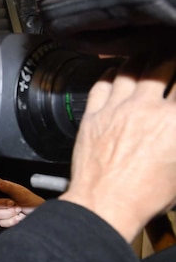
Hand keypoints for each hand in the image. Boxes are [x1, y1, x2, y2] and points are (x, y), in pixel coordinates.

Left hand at [61, 55, 175, 242]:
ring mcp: (116, 109)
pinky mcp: (93, 115)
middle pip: (162, 66)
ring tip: (149, 57)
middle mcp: (146, 109)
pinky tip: (116, 71)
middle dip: (171, 57)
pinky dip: (111, 73)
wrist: (105, 205)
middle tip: (172, 57)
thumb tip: (172, 124)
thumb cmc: (145, 195)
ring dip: (142, 59)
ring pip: (130, 69)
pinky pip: (101, 84)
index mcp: (174, 122)